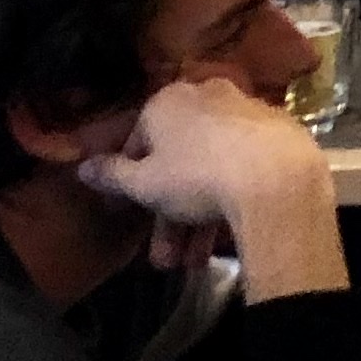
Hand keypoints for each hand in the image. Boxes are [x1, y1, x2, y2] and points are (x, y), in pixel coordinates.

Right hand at [78, 78, 343, 300]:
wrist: (277, 178)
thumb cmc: (196, 176)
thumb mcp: (144, 183)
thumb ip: (112, 176)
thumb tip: (82, 167)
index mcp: (170, 100)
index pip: (139, 142)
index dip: (132, 183)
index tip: (132, 214)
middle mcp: (208, 97)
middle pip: (178, 163)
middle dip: (168, 217)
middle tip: (164, 258)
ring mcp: (247, 114)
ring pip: (210, 171)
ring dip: (196, 221)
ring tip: (193, 263)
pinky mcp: (278, 136)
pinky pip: (241, 169)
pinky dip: (230, 200)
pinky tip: (227, 238)